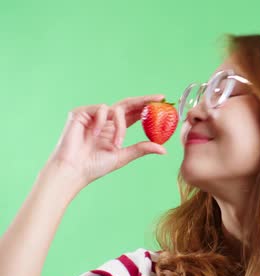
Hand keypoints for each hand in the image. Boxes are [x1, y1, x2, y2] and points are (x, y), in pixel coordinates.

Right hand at [45, 94, 168, 186]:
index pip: (134, 114)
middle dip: (144, 100)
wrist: (73, 170)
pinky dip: (102, 121)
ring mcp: (93, 115)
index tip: (163, 103)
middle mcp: (105, 119)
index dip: (148, 108)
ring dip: (120, 127)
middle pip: (128, 104)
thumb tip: (164, 150)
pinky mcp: (81, 113)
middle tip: (159, 98)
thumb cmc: (95, 166)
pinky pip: (100, 109)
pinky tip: (95, 134)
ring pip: (116, 109)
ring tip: (117, 144)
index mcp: (115, 128)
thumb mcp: (123, 156)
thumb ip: (142, 149)